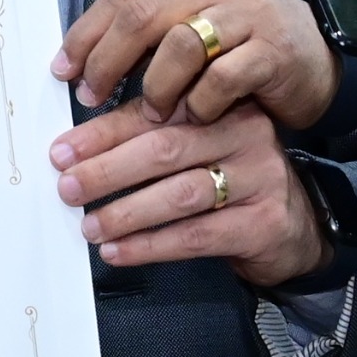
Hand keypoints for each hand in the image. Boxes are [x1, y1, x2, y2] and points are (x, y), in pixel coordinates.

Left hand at [57, 101, 328, 287]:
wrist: (295, 226)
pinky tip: (119, 251)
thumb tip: (76, 153)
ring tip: (90, 226)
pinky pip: (196, 236)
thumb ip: (151, 139)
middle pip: (164, 149)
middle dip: (107, 169)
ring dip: (126, 212)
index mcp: (220, 105)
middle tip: (67, 187)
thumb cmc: (229, 180)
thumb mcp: (198, 147)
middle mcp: (243, 134)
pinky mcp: (262, 223)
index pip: (153, 113)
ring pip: (180, 194)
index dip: (102, 133)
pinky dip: (151, 245)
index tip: (61, 151)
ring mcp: (258, 178)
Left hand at [59, 0, 334, 128]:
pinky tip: (193, 117)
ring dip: (155, 87)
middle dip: (107, 61)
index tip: (64, 69)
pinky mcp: (274, 49)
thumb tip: (80, 60)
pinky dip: (199, 103)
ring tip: (149, 113)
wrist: (322, 61)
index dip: (87, 34)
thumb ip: (149, 27)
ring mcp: (251, 11)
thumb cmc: (245, 46)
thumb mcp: (196, 19)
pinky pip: (220, 79)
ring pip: (178, 45)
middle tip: (92, 96)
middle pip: (141, 15)